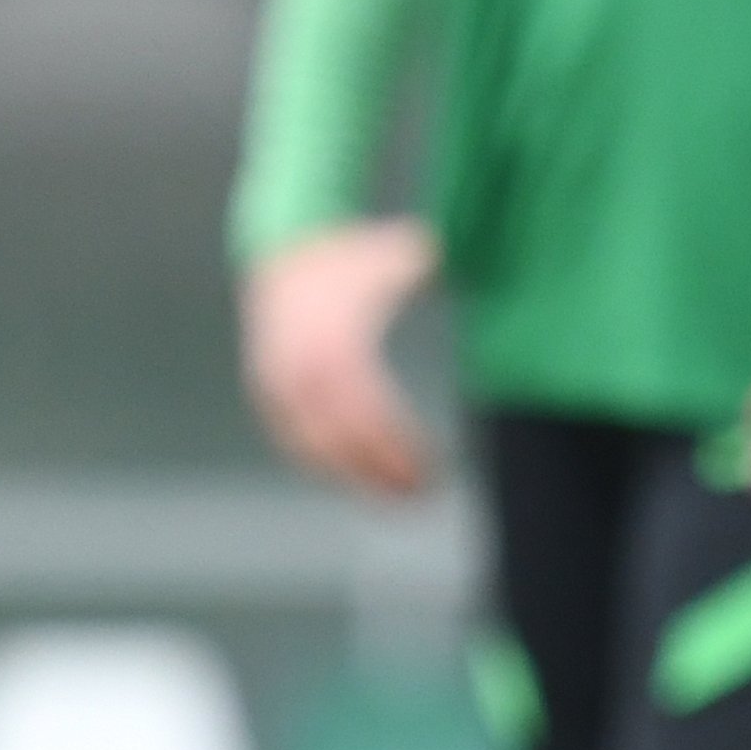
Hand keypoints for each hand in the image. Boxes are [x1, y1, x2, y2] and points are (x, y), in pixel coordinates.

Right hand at [240, 218, 441, 496]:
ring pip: (316, 448)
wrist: (283, 252)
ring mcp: (280, 385)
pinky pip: (296, 442)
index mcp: (336, 341)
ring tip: (396, 497)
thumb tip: (481, 266)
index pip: (370, 411)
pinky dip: (326, 465)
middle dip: (380, 472)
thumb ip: (434, 268)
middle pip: (344, 439)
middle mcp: (302, 369)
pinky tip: (358, 479)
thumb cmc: (349, 261)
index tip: (431, 469)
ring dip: (355, 478)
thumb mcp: (398, 254)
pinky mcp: (269, 395)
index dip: (397, 447)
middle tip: (421, 494)